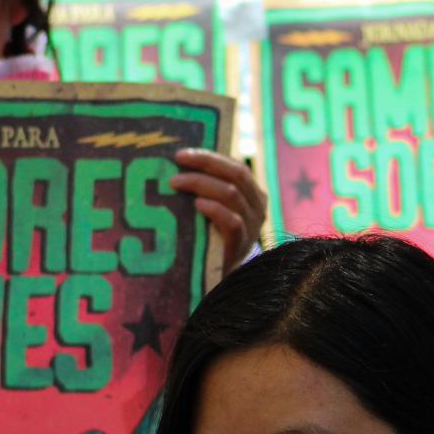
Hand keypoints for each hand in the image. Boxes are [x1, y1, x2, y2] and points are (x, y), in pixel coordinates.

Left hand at [171, 149, 264, 265]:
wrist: (226, 279)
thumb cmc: (214, 239)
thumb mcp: (216, 211)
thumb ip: (209, 190)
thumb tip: (177, 166)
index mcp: (253, 193)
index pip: (235, 166)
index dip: (209, 156)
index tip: (181, 154)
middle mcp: (258, 207)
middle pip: (236, 174)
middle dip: (205, 163)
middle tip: (177, 161)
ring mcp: (253, 226)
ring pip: (231, 194)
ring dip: (201, 183)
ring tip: (175, 182)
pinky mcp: (243, 245)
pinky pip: (233, 222)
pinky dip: (215, 209)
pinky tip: (198, 204)